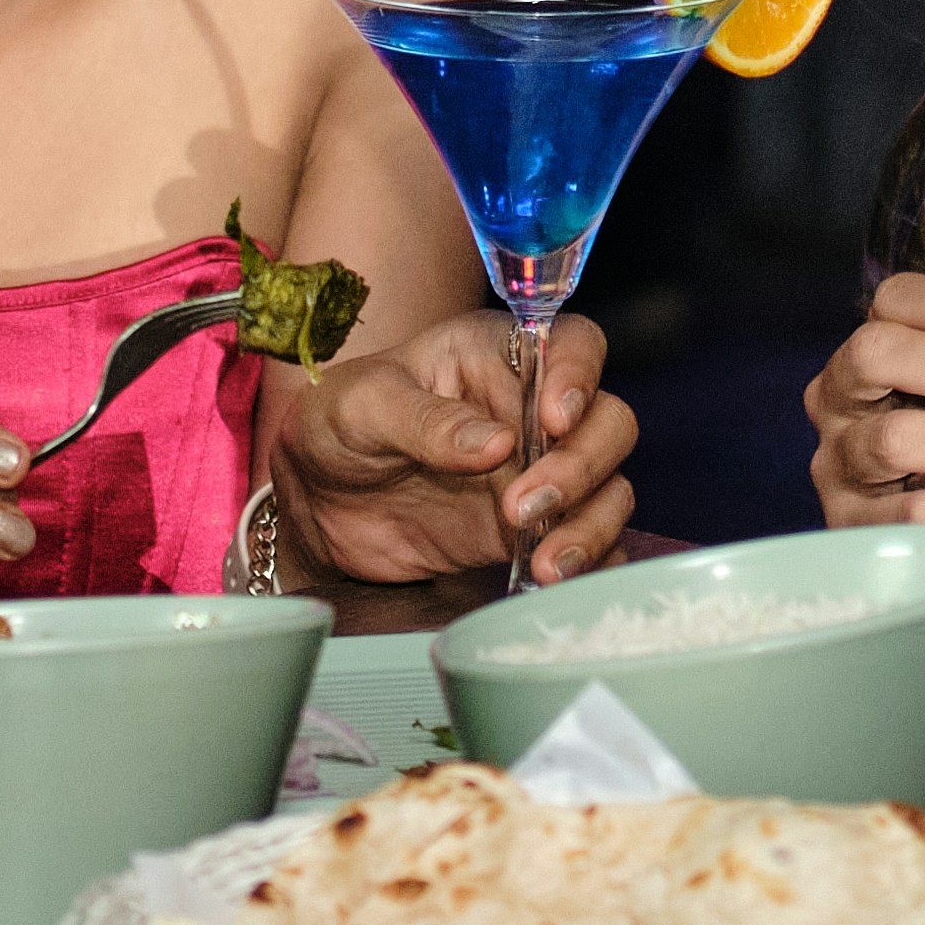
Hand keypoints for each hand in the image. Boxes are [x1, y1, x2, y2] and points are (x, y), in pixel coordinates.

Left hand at [270, 315, 634, 586]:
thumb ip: (426, 421)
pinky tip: (551, 580)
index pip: (573, 344)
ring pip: (608, 487)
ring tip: (545, 562)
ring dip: (590, 524)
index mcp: (495, 355)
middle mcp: (532, 409)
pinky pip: (587, 543)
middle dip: (583, 465)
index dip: (580, 375)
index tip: (555, 418)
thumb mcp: (362, 407)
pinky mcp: (534, 529)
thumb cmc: (338, 425)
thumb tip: (497, 444)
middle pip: (608, 422)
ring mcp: (539, 471)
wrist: (316, 502)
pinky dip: (586, 563)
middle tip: (523, 505)